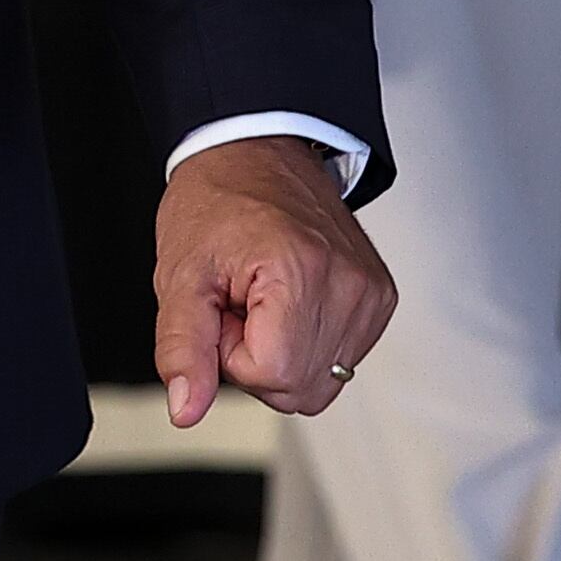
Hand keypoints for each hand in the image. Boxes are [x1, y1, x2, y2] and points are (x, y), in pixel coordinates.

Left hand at [154, 134, 395, 426]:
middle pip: (300, 389)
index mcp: (300, 273)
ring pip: (323, 382)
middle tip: (241, 302)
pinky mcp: (380, 298)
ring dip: (284, 352)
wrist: (255, 151)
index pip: (270, 375)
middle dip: (258, 359)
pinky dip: (309, 341)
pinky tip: (290, 300)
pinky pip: (342, 359)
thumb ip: (183, 349)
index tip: (224, 306)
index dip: (231, 353)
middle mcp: (349, 284)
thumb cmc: (216, 201)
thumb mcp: (180, 275)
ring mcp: (371, 292)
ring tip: (264, 298)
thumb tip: (186, 409)